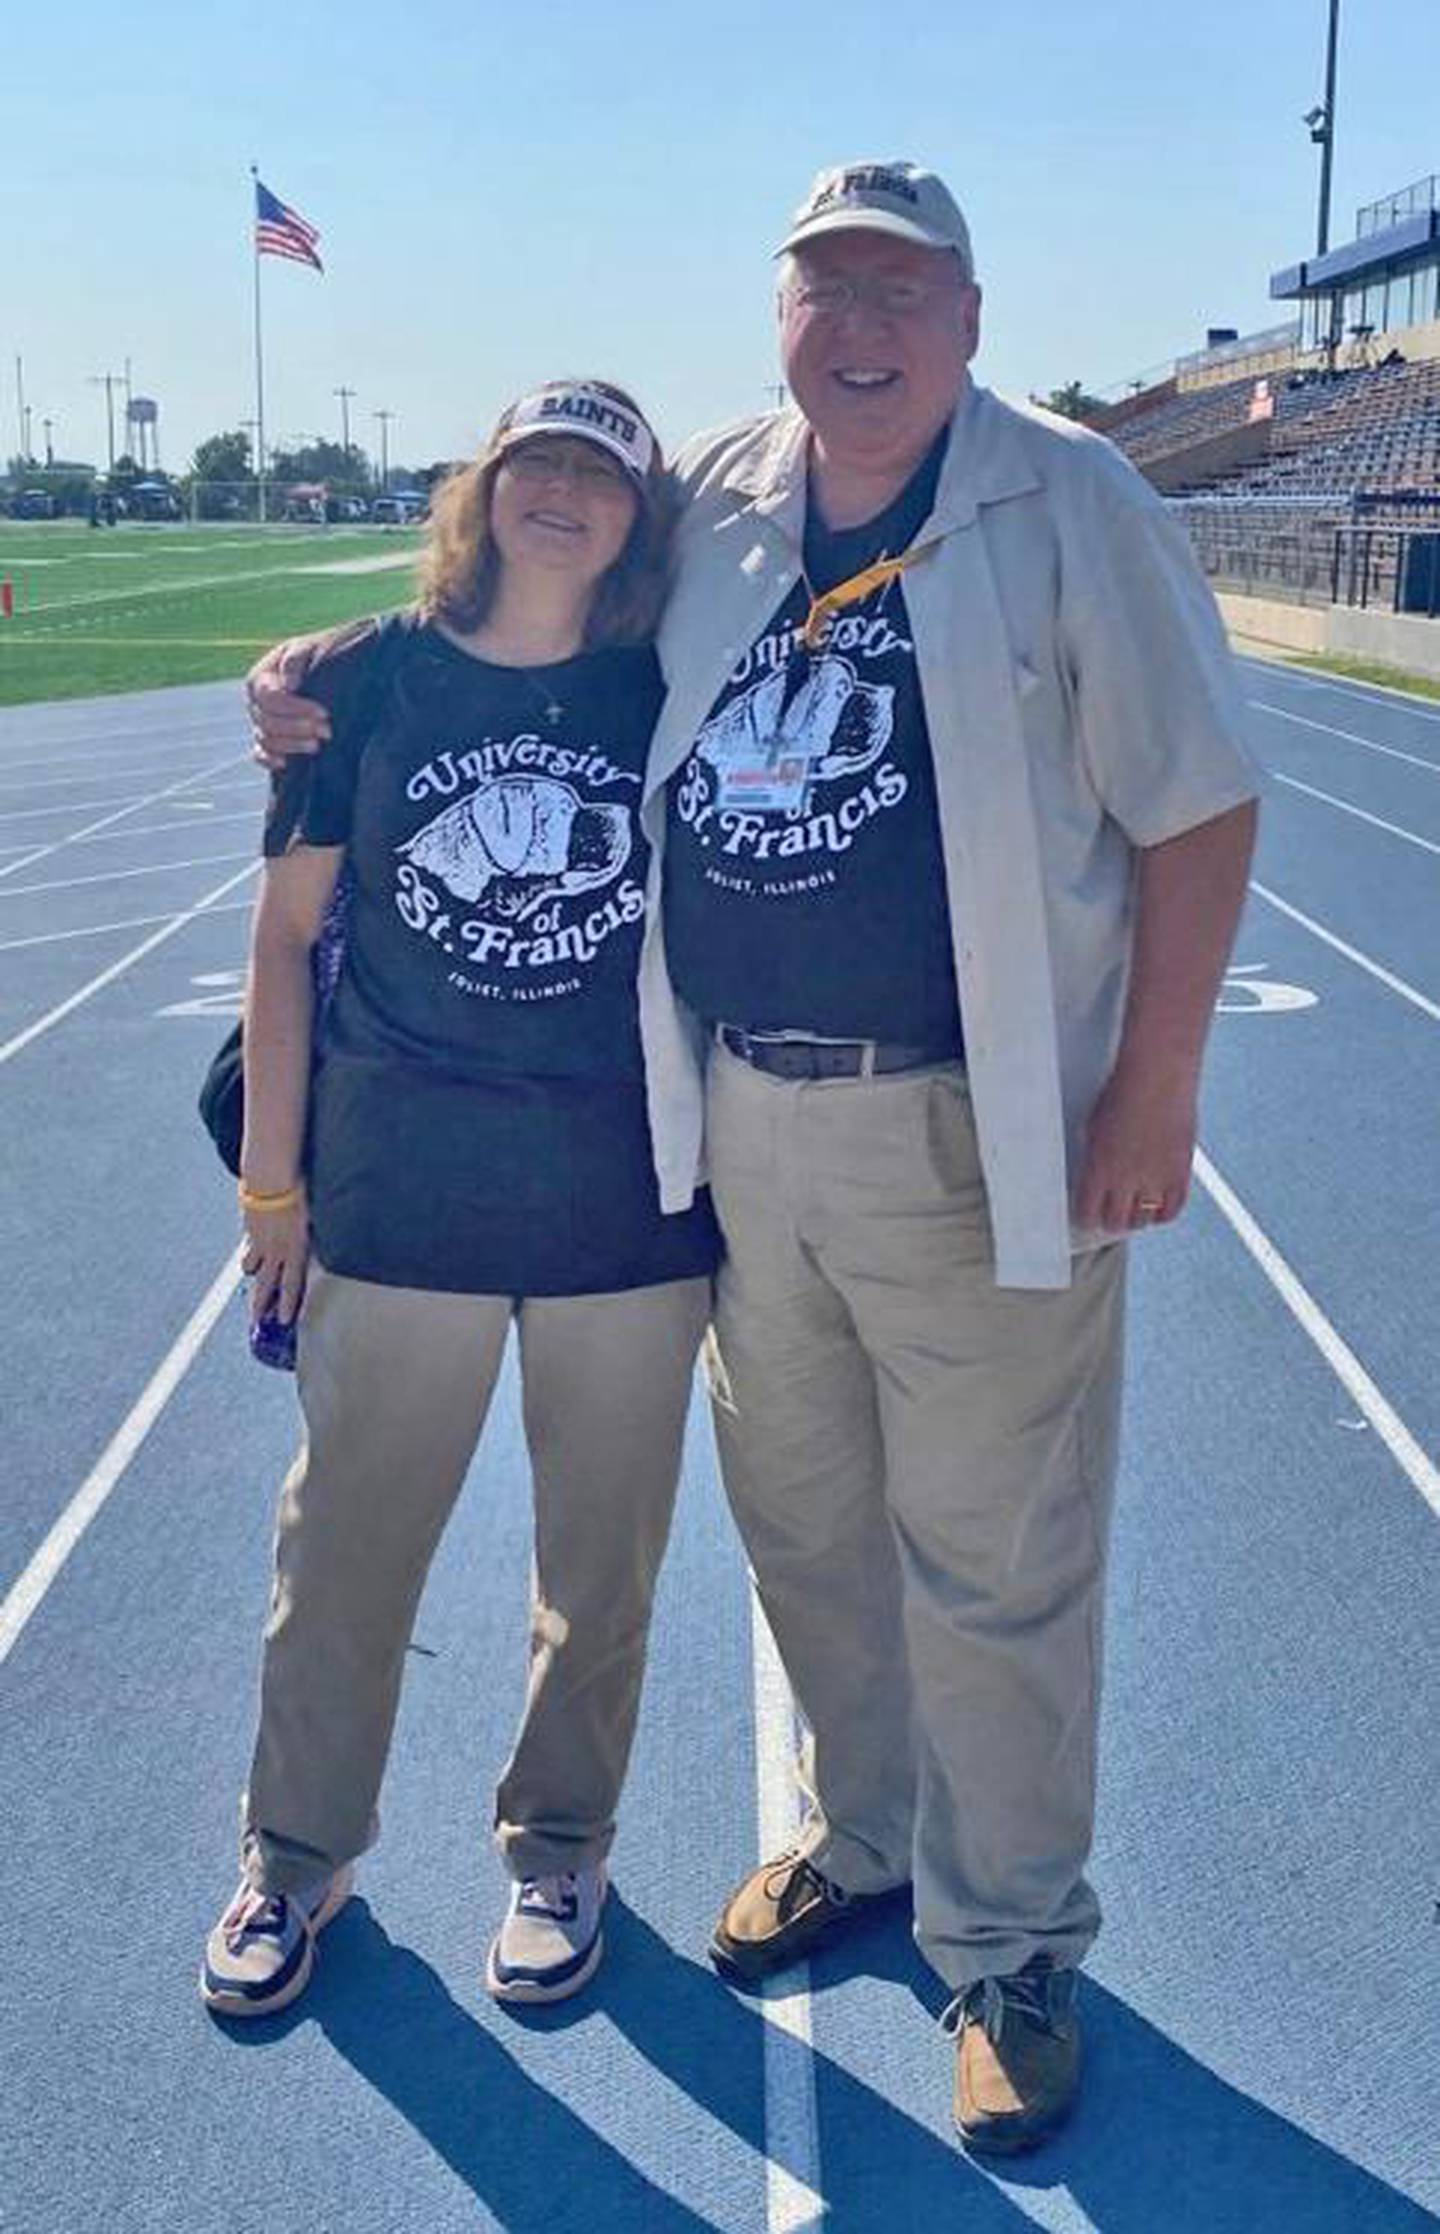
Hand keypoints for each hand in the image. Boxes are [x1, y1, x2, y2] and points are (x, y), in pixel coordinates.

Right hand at [241, 1193, 309, 1323]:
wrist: (271, 1176)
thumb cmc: (297, 1191)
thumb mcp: (311, 1217)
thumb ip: (309, 1235)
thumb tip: (310, 1246)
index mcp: (296, 1247)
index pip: (291, 1283)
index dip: (287, 1304)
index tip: (283, 1320)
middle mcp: (276, 1248)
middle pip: (267, 1283)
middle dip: (260, 1304)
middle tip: (256, 1321)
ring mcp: (259, 1240)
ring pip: (252, 1268)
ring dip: (254, 1277)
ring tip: (255, 1282)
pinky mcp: (248, 1230)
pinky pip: (248, 1249)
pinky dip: (250, 1254)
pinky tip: (251, 1257)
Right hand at [247, 637, 330, 771]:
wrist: (327, 672)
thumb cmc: (317, 657)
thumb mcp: (309, 650)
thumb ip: (295, 661)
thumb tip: (289, 685)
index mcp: (260, 678)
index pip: (269, 697)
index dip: (295, 708)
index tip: (323, 713)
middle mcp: (255, 702)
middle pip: (267, 721)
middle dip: (297, 728)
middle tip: (327, 731)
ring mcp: (260, 723)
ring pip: (265, 740)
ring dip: (291, 745)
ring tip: (317, 745)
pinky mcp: (268, 740)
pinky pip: (260, 754)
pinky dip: (269, 760)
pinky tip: (286, 764)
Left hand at [1075, 1064, 1196, 1233]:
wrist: (1157, 1073)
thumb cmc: (1122, 1090)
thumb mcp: (1093, 1126)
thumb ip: (1095, 1156)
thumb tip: (1095, 1176)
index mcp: (1097, 1167)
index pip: (1088, 1212)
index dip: (1087, 1218)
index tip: (1088, 1217)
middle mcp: (1125, 1178)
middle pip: (1116, 1222)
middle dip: (1111, 1222)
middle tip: (1112, 1218)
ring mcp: (1155, 1177)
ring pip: (1143, 1219)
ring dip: (1136, 1219)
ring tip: (1133, 1213)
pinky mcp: (1180, 1172)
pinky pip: (1172, 1209)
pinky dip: (1163, 1214)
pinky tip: (1157, 1210)